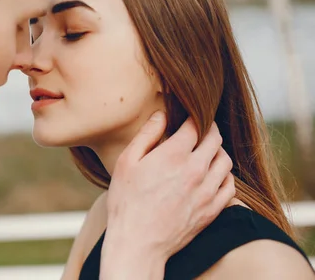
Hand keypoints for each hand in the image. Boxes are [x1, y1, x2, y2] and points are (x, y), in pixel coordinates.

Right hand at [100, 111, 234, 278]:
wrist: (138, 242)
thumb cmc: (127, 201)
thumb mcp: (127, 162)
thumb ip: (147, 135)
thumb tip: (162, 115)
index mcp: (174, 155)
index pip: (197, 125)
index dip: (195, 116)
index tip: (190, 115)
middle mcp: (196, 170)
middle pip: (216, 140)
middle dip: (209, 130)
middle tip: (200, 129)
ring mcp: (207, 191)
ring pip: (226, 162)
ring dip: (218, 152)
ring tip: (206, 152)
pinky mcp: (213, 210)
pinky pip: (230, 186)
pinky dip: (225, 176)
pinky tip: (213, 176)